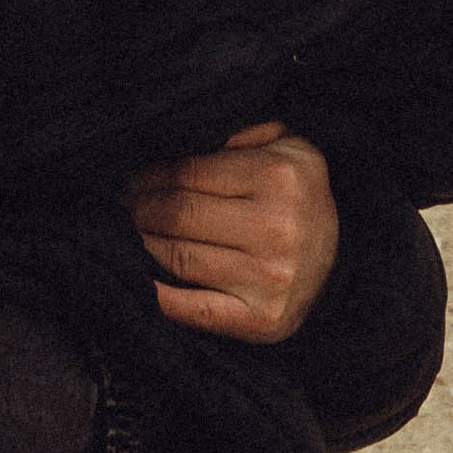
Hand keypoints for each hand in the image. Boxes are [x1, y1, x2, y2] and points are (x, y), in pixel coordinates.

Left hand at [124, 121, 340, 341]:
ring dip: (139, 244)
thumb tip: (175, 137)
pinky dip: (157, 295)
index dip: (146, 176)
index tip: (122, 178)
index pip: (188, 173)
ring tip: (121, 232)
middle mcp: (275, 228)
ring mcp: (268, 279)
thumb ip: (237, 131)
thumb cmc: (298, 194)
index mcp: (277, 176)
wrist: (341, 260)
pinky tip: (135, 278)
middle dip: (135, 208)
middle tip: (111, 204)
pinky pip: (193, 310)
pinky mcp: (260, 321)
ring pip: (178, 258)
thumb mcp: (285, 143)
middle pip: (178, 215)